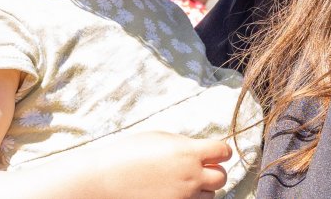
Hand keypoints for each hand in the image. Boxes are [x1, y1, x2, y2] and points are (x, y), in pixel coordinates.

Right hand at [65, 130, 231, 198]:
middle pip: (221, 177)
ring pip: (210, 195)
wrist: (107, 179)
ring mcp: (184, 196)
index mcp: (188, 153)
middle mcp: (191, 176)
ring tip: (182, 182)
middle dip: (214, 171)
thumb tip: (201, 151)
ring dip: (202, 188)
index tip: (215, 152)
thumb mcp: (159, 138)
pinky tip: (175, 192)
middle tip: (201, 169)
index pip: (223, 151)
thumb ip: (184, 145)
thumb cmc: (128, 154)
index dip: (221, 151)